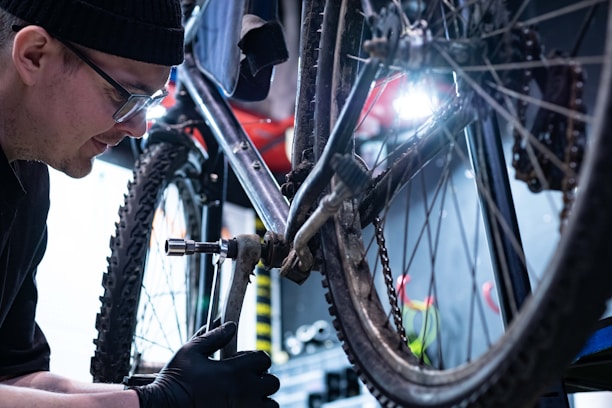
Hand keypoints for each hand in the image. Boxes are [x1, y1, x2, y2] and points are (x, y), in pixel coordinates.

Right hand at [132, 321, 279, 407]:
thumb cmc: (175, 380)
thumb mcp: (190, 352)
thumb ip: (213, 337)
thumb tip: (230, 324)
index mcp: (234, 372)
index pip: (264, 359)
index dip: (256, 358)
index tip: (244, 361)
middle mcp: (243, 393)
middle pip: (274, 382)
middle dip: (263, 378)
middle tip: (247, 379)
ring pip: (271, 405)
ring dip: (263, 399)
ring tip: (246, 396)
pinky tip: (240, 405)